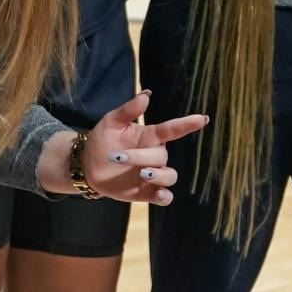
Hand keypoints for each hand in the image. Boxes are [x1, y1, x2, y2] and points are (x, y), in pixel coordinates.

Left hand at [81, 91, 208, 205]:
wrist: (89, 166)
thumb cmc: (102, 140)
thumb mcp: (111, 122)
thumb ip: (129, 110)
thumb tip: (147, 94)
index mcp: (150, 137)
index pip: (173, 129)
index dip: (188, 124)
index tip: (202, 119)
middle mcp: (154, 156)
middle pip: (161, 156)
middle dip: (140, 156)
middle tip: (116, 156)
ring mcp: (152, 175)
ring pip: (169, 176)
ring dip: (157, 175)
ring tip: (141, 173)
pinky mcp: (146, 192)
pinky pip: (165, 197)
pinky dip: (165, 197)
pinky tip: (160, 194)